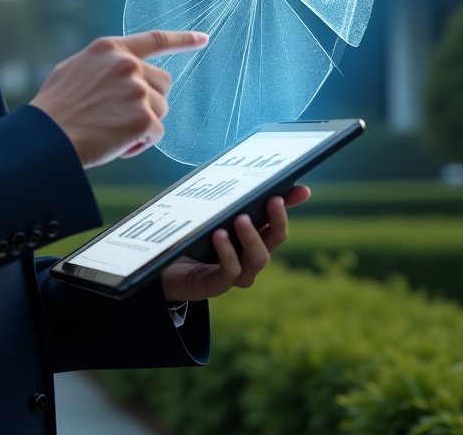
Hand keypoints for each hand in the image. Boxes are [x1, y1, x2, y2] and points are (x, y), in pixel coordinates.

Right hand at [30, 30, 207, 167]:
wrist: (47, 138)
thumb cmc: (55, 109)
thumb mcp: (74, 70)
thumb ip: (104, 66)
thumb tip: (122, 72)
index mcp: (109, 49)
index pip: (154, 39)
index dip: (182, 40)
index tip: (203, 39)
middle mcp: (127, 64)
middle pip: (163, 82)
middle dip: (150, 101)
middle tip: (122, 117)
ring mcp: (137, 89)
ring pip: (160, 110)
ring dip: (142, 124)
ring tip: (111, 131)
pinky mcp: (144, 117)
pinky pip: (156, 134)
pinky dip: (140, 143)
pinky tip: (117, 144)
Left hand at [160, 187, 310, 302]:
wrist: (162, 266)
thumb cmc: (190, 236)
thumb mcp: (209, 213)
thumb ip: (232, 198)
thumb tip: (252, 177)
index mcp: (252, 238)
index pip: (277, 221)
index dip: (289, 206)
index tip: (300, 188)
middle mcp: (249, 257)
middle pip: (273, 241)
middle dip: (276, 220)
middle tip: (272, 199)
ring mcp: (236, 273)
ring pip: (257, 260)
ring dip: (251, 238)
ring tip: (241, 218)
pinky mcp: (215, 285)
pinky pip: (228, 273)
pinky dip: (227, 254)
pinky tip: (219, 235)